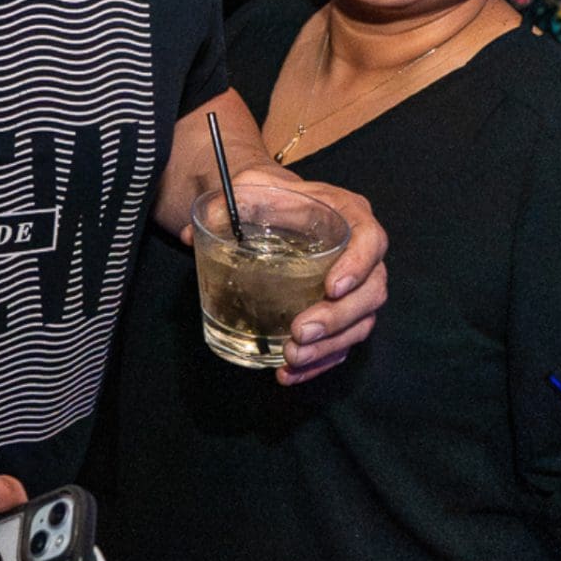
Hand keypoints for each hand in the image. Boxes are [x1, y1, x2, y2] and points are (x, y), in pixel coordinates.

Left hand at [227, 165, 387, 383]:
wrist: (271, 206)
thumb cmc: (266, 195)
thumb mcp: (247, 188)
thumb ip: (223, 206)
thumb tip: (190, 237)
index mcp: (346, 214)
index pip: (371, 239)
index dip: (358, 265)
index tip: (332, 287)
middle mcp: (360, 253)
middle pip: (370, 292)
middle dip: (336, 319)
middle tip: (298, 332)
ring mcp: (354, 287)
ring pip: (360, 324)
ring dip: (327, 347)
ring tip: (290, 357)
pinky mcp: (341, 314)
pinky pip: (341, 344)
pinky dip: (317, 363)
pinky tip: (288, 373)